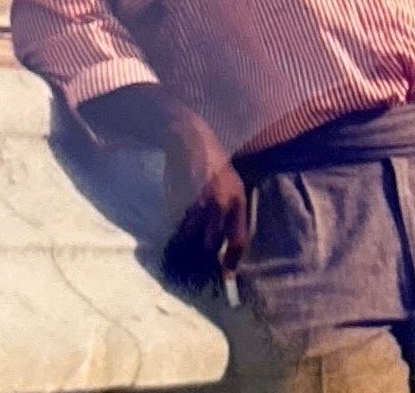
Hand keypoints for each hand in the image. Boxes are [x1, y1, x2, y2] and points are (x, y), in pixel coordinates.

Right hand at [159, 112, 249, 290]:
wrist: (191, 139)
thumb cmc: (210, 164)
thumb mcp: (228, 185)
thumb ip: (228, 212)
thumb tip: (221, 244)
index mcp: (239, 200)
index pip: (239, 239)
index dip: (232, 261)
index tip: (226, 275)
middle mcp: (225, 203)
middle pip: (215, 242)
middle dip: (205, 256)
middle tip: (197, 265)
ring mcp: (204, 201)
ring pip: (195, 237)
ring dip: (188, 246)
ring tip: (182, 251)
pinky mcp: (185, 198)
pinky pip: (181, 225)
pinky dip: (177, 232)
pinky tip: (175, 232)